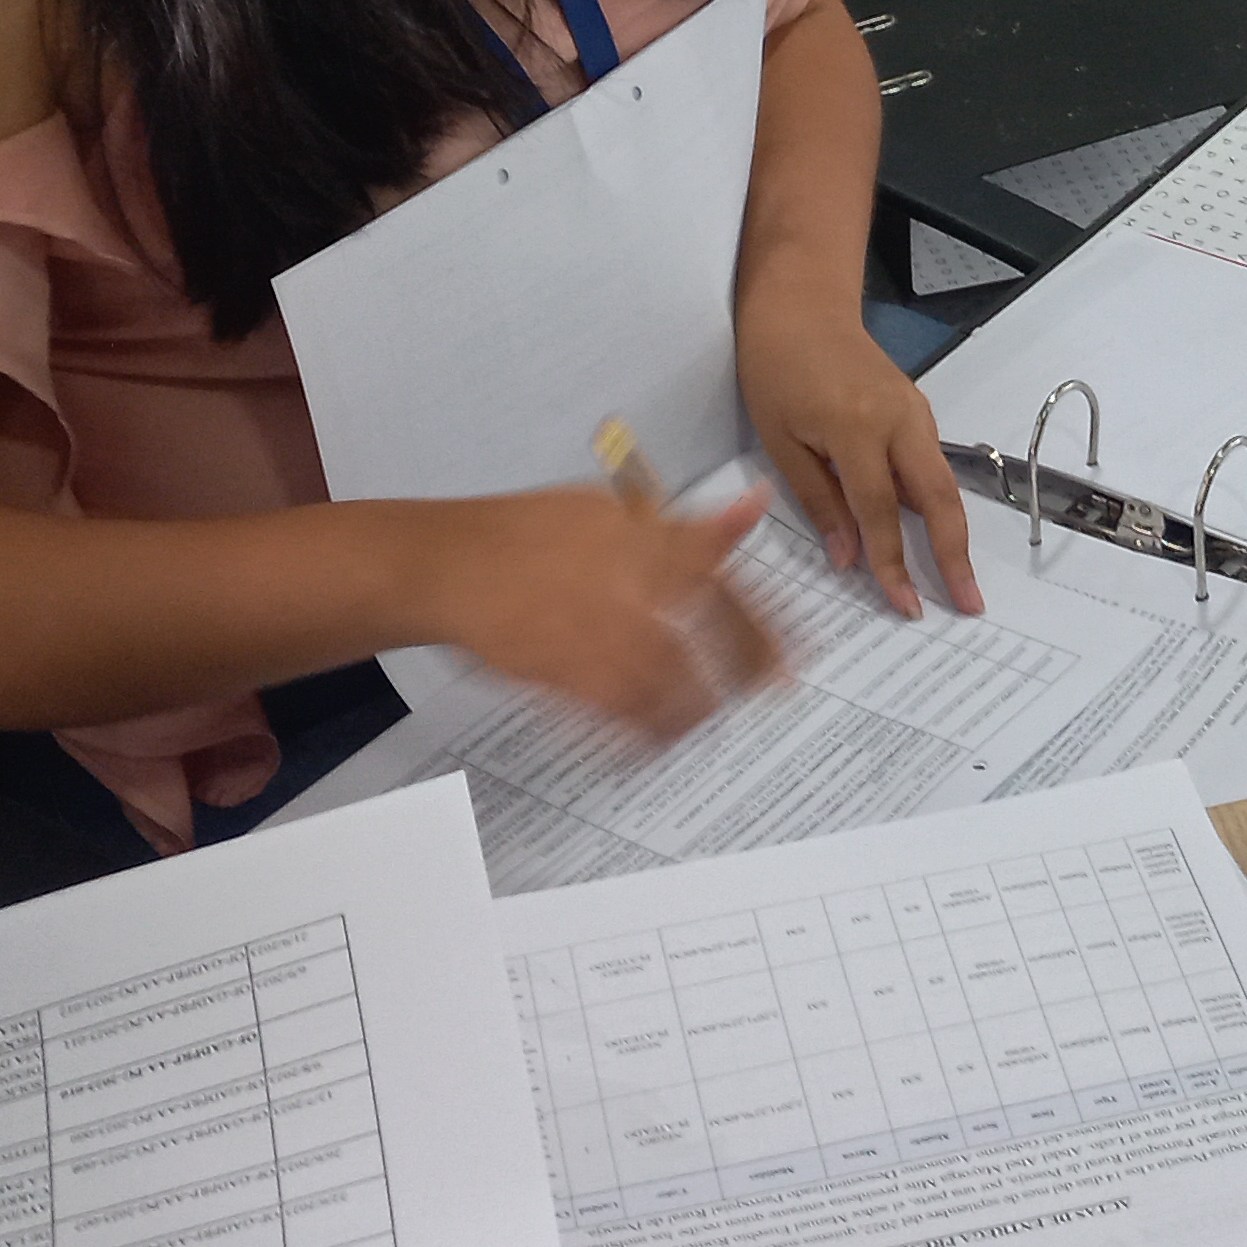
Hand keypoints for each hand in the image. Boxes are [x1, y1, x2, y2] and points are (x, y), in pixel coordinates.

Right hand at [412, 485, 784, 737]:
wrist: (449, 561)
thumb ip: (689, 523)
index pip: (725, 582)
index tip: (797, 652)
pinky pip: (616, 714)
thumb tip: (755, 506)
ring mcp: (592, 629)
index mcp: (644, 540)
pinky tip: (652, 740)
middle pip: (707, 638)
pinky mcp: (560, 669)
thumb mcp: (614, 509)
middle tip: (770, 692)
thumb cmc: (528, 532)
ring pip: (667, 685)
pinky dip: (640, 732)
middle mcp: (626, 584)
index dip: (768, 623)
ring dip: (695, 708)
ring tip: (705, 717)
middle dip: (746, 670)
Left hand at [739, 302, 979, 616]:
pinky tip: (936, 537)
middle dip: (956, 555)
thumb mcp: (781, 440)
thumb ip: (819, 501)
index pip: (881, 512)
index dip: (893, 563)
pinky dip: (939, 504)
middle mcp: (898, 420)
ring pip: (945, 483)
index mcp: (856, 428)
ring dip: (956, 533)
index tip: (906, 605)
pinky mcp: (917, 410)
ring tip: (961, 579)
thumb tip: (848, 559)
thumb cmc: (775, 369)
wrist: (800, 306)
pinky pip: (933, 465)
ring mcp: (915, 412)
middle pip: (939, 499)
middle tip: (970, 602)